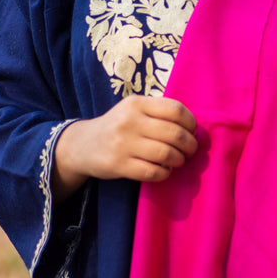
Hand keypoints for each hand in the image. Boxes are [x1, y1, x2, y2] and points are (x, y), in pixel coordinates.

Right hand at [52, 96, 197, 199]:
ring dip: (179, 161)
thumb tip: (193, 129)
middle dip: (190, 146)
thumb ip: (159, 113)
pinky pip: (153, 172)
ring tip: (178, 161)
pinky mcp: (118, 165)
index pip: (175, 110)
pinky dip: (164, 173)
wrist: (83, 145)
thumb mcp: (133, 110)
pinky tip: (164, 171)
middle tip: (190, 151)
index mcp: (137, 103)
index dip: (190, 123)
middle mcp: (129, 121)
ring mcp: (123, 144)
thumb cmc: (118, 127)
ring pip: (166, 154)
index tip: (191, 132)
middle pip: (175, 134)